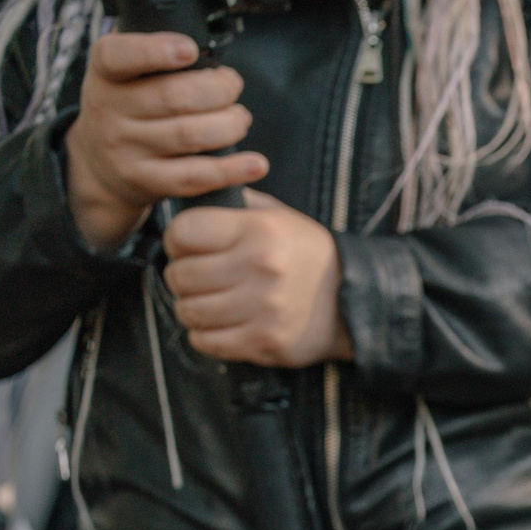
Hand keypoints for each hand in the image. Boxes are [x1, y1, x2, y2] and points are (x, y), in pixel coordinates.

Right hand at [64, 32, 265, 252]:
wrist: (100, 165)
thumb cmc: (128, 107)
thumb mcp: (126, 75)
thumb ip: (156, 59)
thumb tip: (210, 54)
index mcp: (104, 73)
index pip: (118, 56)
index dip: (155, 51)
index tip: (190, 49)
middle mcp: (108, 110)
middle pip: (173, 97)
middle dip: (218, 89)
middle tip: (232, 86)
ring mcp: (125, 149)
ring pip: (190, 135)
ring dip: (229, 125)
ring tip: (239, 119)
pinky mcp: (145, 181)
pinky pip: (195, 177)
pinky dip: (231, 170)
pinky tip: (255, 164)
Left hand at [164, 191, 352, 366]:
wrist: (353, 300)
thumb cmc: (306, 254)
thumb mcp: (278, 215)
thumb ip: (234, 202)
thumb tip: (194, 187)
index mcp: (260, 232)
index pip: (183, 232)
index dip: (178, 239)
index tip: (188, 246)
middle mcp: (261, 270)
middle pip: (180, 275)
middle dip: (181, 275)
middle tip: (198, 276)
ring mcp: (263, 310)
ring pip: (188, 312)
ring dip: (192, 307)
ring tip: (209, 300)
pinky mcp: (264, 342)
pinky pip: (204, 341)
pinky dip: (204, 334)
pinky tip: (220, 323)